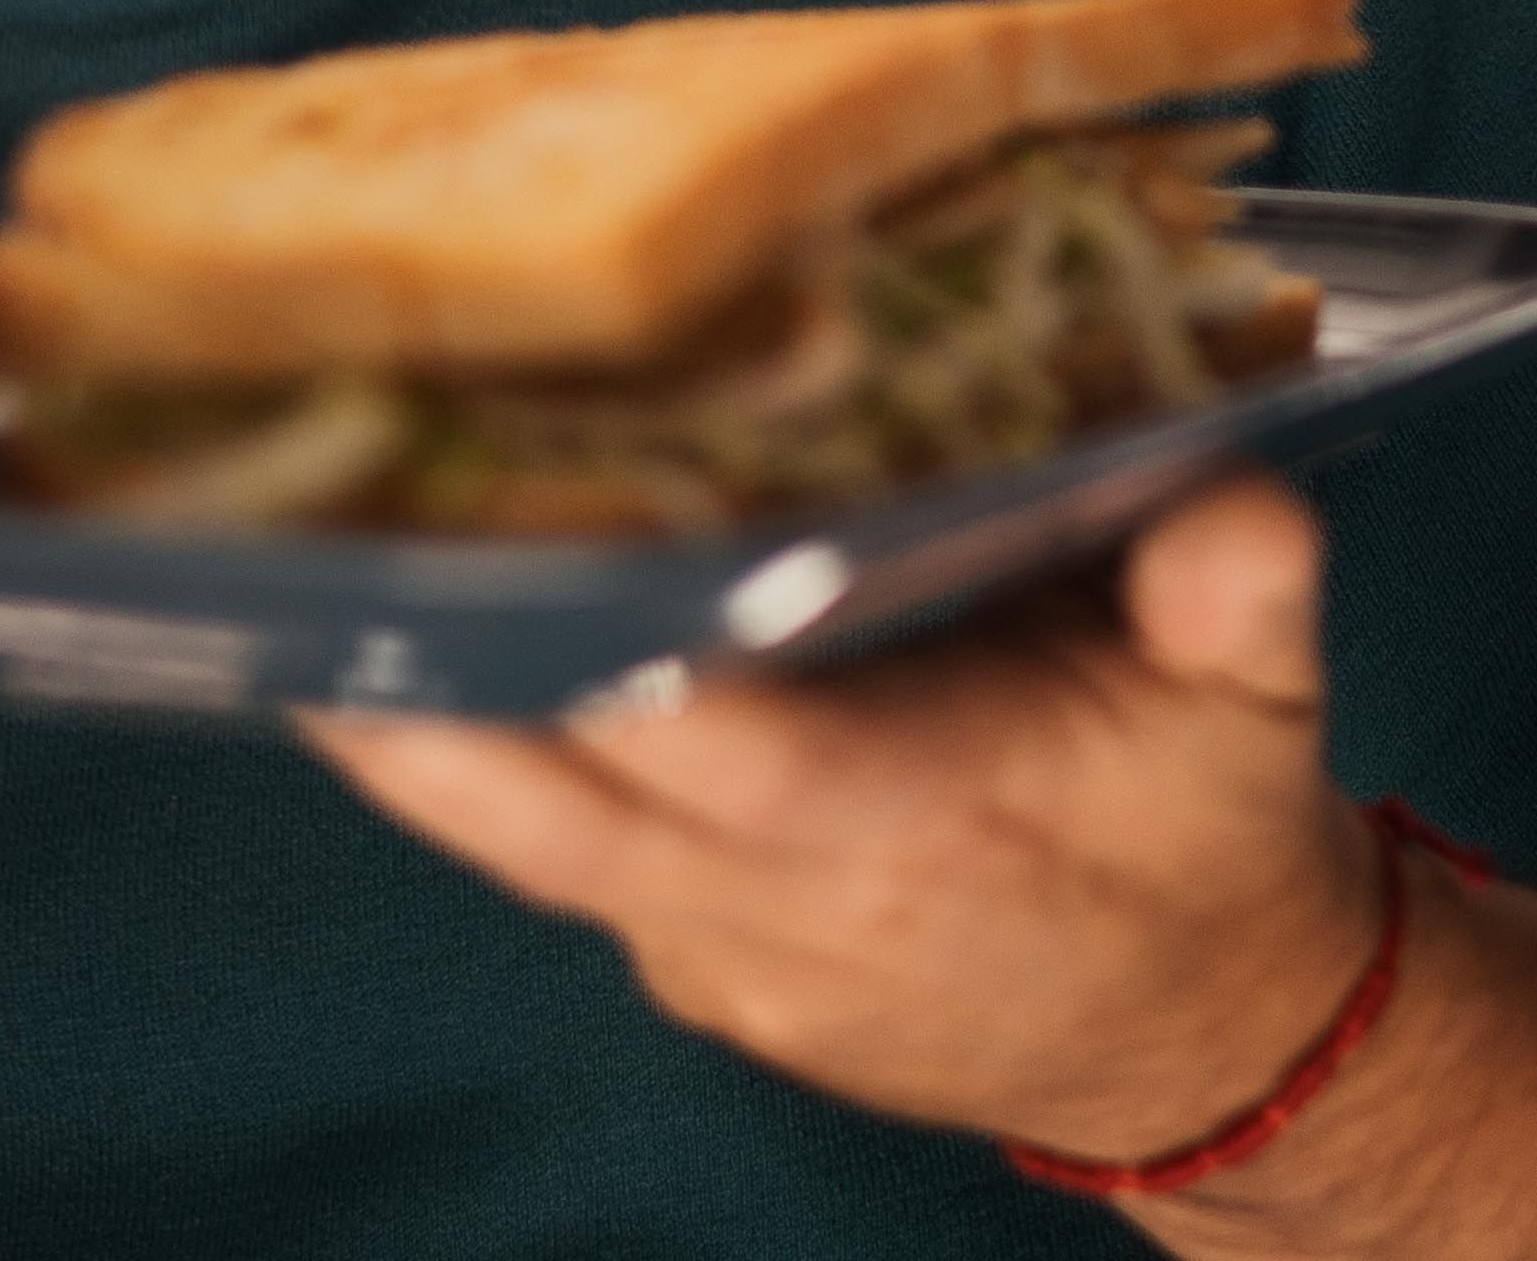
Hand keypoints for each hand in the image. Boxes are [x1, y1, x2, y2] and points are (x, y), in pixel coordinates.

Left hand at [302, 473, 1389, 1162]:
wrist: (1204, 1039)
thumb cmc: (1208, 832)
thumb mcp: (1263, 698)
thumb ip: (1238, 589)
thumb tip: (1220, 496)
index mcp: (917, 827)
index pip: (723, 744)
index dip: (592, 657)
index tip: (477, 537)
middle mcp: (787, 908)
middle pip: (539, 809)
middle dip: (403, 693)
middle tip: (273, 547)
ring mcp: (722, 954)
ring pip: (517, 840)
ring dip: (407, 719)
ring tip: (289, 564)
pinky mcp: (694, 962)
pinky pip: (560, 855)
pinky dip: (495, 754)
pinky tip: (441, 631)